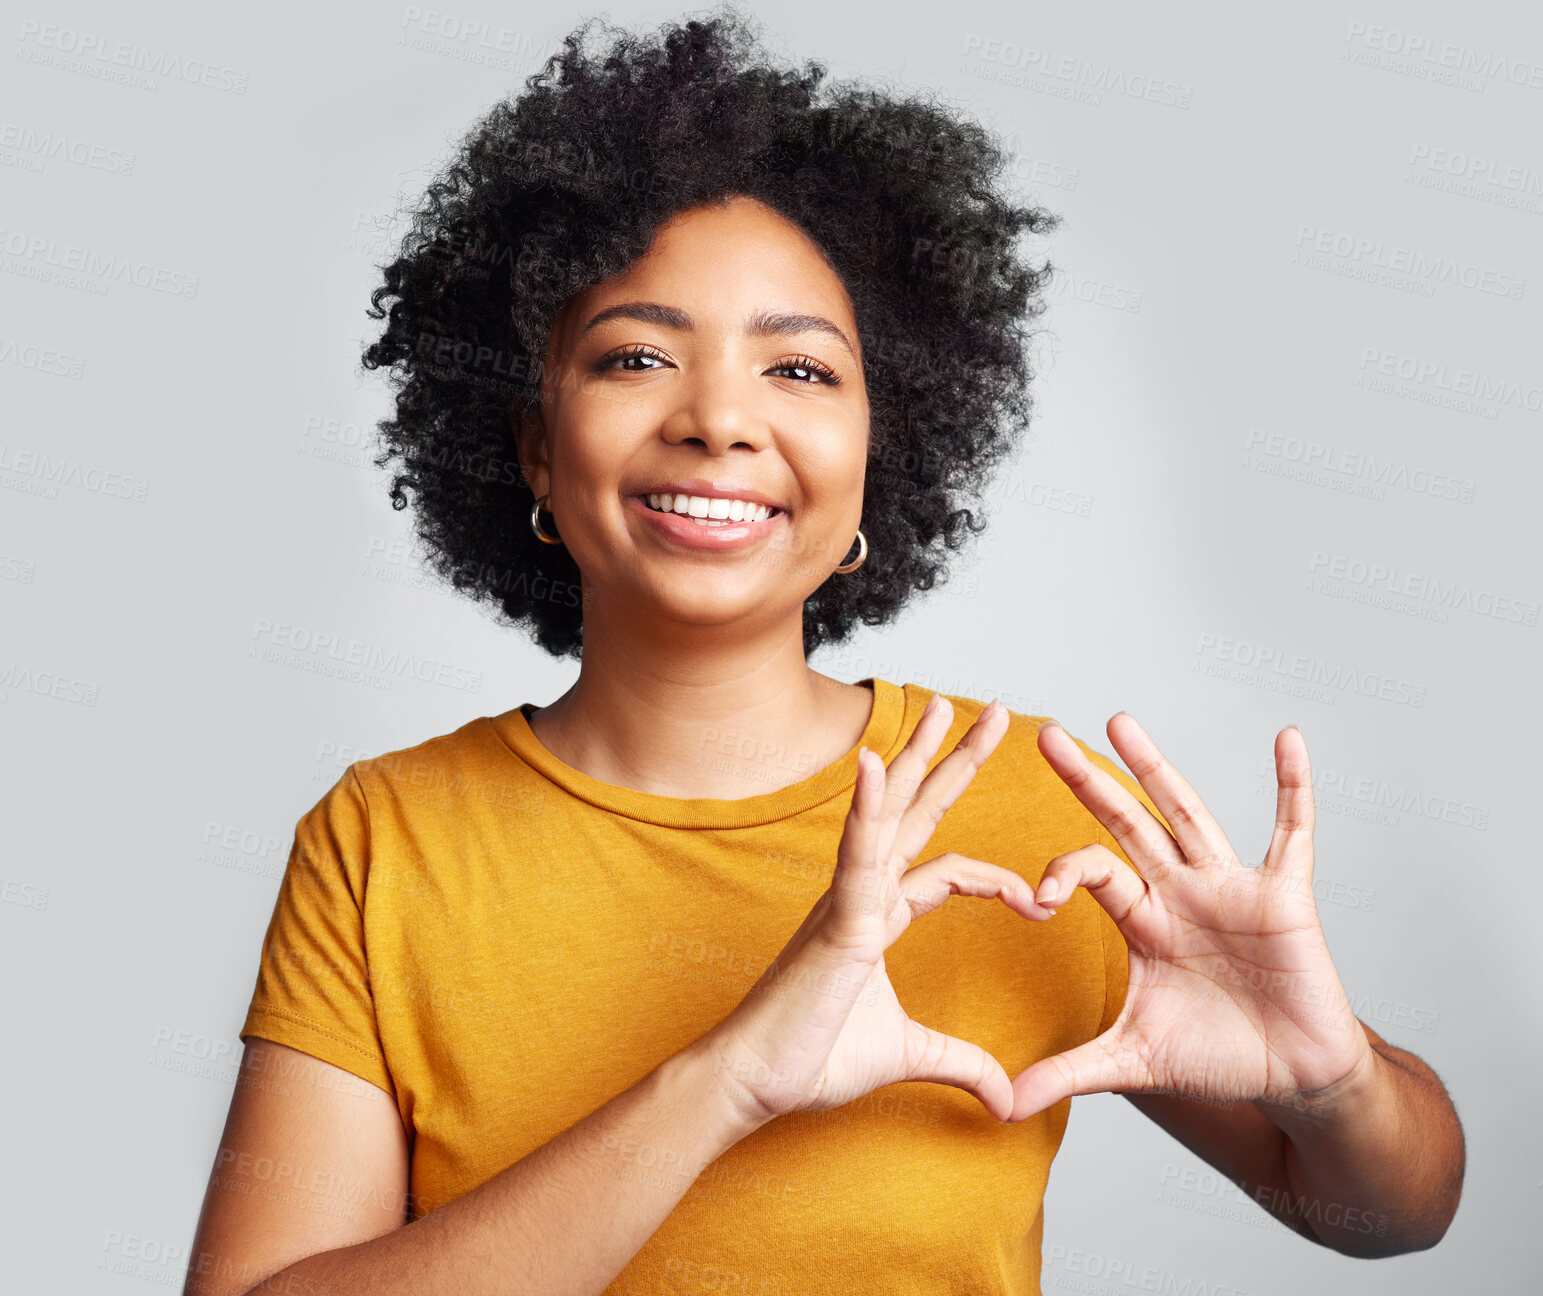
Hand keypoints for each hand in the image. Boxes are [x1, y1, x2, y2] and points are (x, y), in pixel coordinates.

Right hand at [701, 696, 1054, 1127]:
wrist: (753, 1081)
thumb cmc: (811, 1057)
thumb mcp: (909, 1056)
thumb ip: (961, 1064)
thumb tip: (1009, 1098)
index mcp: (877, 915)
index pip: (944, 868)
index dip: (996, 877)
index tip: (1041, 901)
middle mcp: (863, 893)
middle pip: (918, 812)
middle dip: (955, 761)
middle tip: (993, 713)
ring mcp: (847, 899)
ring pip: (890, 812)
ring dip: (918, 756)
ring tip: (945, 706)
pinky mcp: (837, 919)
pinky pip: (857, 853)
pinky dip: (867, 806)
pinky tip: (876, 762)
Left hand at [1009, 714, 1374, 1122]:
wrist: (1291, 1078)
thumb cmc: (1215, 1056)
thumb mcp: (1132, 1060)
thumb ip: (1067, 1071)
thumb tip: (999, 1104)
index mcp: (1141, 918)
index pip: (1091, 871)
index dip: (1061, 873)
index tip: (1037, 900)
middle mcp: (1178, 890)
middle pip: (1125, 822)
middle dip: (1087, 781)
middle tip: (1044, 735)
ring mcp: (1230, 886)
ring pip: (1187, 813)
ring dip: (1156, 767)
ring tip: (1119, 721)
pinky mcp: (1284, 895)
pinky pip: (1292, 832)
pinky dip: (1293, 787)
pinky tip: (1287, 739)